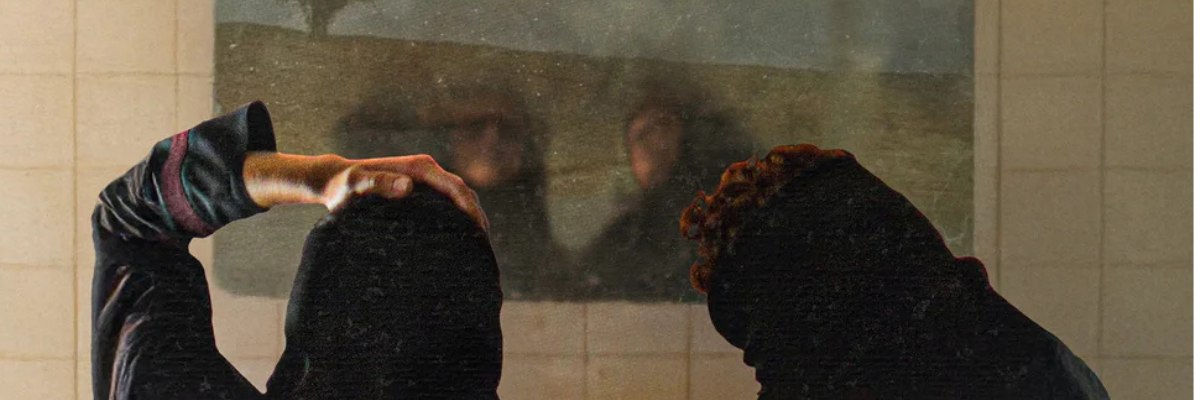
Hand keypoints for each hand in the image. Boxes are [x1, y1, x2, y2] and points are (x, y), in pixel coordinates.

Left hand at [330, 155, 487, 229]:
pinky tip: (459, 238)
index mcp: (420, 168)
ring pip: (457, 198)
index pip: (455, 186)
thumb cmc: (345, 185)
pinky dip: (458, 218)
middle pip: (462, 192)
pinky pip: (446, 203)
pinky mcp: (420, 192)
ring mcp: (425, 181)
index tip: (479, 229)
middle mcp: (426, 171)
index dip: (470, 207)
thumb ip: (379, 183)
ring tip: (478, 245)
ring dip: (470, 217)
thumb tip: (408, 187)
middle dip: (476, 215)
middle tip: (484, 244)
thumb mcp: (357, 184)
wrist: (336, 181)